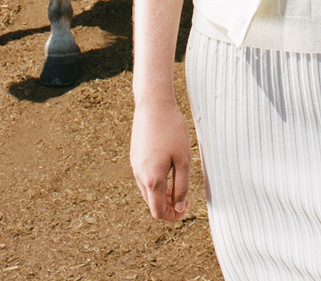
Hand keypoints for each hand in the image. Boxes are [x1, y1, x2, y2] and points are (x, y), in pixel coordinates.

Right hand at [130, 100, 192, 220]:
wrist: (153, 103)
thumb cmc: (171, 129)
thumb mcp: (183, 159)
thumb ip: (182, 186)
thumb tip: (179, 207)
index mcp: (151, 179)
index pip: (158, 211)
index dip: (172, 216)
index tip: (185, 209)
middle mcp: (139, 175)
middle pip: (152, 203)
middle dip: (168, 205)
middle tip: (186, 198)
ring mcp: (135, 165)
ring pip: (147, 190)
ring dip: (162, 194)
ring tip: (178, 184)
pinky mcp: (135, 155)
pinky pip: (144, 177)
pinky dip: (156, 182)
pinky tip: (168, 170)